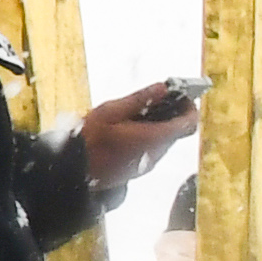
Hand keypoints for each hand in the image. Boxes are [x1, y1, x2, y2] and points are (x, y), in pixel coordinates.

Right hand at [75, 81, 201, 190]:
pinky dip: (147, 137)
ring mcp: (147, 165)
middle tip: (153, 100)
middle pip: (176, 132)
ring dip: (157, 126)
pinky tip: (127, 131)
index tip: (179, 96)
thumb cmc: (88, 141)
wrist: (72, 173)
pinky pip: (151, 150)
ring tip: (134, 114)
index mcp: (153, 138)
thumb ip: (140, 99)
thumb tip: (163, 87)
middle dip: (170, 114)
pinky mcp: (137, 171)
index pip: (189, 124)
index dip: (189, 108)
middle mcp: (155, 154)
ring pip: (163, 141)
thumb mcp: (111, 111)